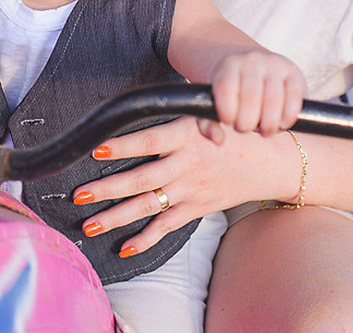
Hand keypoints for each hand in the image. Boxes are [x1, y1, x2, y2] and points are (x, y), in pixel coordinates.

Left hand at [75, 117, 284, 256]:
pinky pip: (168, 225)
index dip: (122, 146)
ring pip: (148, 205)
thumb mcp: (206, 112)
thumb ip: (174, 113)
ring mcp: (192, 189)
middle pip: (141, 179)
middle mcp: (187, 164)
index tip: (95, 149)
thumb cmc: (234, 129)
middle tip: (78, 195)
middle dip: (107, 189)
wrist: (273, 159)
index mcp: (187, 134)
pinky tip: (124, 246)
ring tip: (89, 226)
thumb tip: (137, 105)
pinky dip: (146, 238)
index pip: (148, 141)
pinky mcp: (198, 207)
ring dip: (116, 217)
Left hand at [203, 50, 305, 139]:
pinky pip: (294, 98)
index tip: (228, 121)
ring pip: (273, 100)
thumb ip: (207, 123)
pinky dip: (288, 117)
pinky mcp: (294, 73)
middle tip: (245, 128)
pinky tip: (281, 125)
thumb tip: (218, 140)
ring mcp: (275, 65)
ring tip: (263, 130)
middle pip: (251, 98)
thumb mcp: (214, 101)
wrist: (252, 66)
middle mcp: (253, 60)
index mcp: (229, 64)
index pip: (226, 89)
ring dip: (268, 124)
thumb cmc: (231, 91)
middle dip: (247, 123)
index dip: (227, 113)